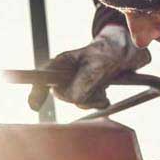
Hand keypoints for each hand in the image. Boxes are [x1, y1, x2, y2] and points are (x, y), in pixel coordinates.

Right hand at [28, 25, 150, 110]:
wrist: (125, 52)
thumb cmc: (108, 53)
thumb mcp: (97, 66)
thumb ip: (83, 83)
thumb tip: (74, 99)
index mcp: (61, 63)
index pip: (41, 79)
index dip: (35, 93)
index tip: (34, 107)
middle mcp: (65, 74)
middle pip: (64, 96)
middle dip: (81, 96)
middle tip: (98, 88)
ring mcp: (75, 83)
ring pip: (78, 102)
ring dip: (94, 99)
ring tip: (104, 88)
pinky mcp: (86, 91)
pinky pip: (88, 104)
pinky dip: (99, 102)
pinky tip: (106, 95)